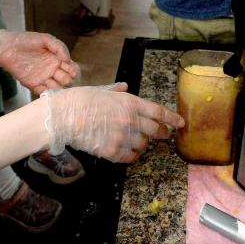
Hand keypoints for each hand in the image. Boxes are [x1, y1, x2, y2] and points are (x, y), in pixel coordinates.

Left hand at [0, 30, 79, 93]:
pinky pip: (44, 92)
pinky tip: (49, 89)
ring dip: (60, 88)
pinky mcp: (33, 84)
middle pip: (67, 80)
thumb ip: (59, 47)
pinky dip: (48, 93)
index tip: (71, 69)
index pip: (72, 68)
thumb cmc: (25, 40)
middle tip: (63, 77)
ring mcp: (43, 78)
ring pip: (57, 88)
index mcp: (57, 59)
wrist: (6, 46)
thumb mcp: (45, 39)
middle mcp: (52, 70)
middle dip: (68, 80)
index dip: (74, 71)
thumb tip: (68, 59)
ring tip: (56, 83)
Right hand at [41, 83, 183, 161]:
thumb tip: (125, 86)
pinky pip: (131, 157)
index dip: (172, 118)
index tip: (180, 123)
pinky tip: (126, 151)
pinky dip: (132, 155)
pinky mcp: (113, 152)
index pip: (158, 112)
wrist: (64, 117)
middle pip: (156, 130)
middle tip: (163, 134)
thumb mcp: (101, 90)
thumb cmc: (80, 100)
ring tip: (135, 141)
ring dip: (142, 143)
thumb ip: (116, 90)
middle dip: (162, 133)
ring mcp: (123, 137)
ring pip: (144, 145)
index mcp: (129, 102)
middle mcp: (130, 120)